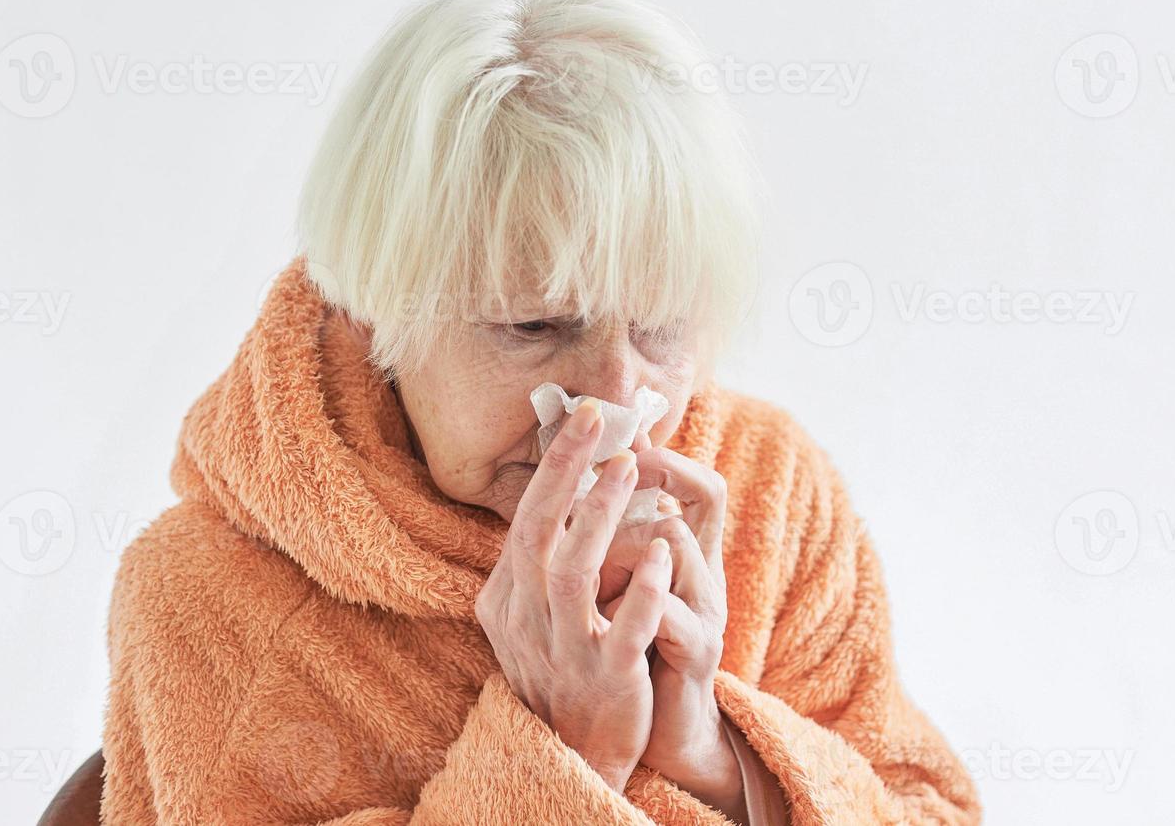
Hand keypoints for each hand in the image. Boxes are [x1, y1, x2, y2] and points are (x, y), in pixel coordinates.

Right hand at [474, 399, 673, 792]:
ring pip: (572, 571)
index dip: (555, 468)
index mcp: (509, 599)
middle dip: (565, 470)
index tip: (584, 418)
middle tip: (595, 418)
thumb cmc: (566, 670)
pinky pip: (621, 629)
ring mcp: (564, 650)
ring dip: (599, 516)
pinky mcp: (605, 680)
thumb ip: (543, 560)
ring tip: (628, 469)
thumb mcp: (538, 614)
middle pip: (538, 531)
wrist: (578, 756)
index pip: (527, 520)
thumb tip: (565, 488)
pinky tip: (665, 552)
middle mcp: (527, 619)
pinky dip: (641, 589)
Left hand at [599, 447, 745, 819]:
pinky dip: (645, 595)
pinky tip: (619, 580)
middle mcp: (703, 574)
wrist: (668, 737)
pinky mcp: (696, 656)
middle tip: (614, 449)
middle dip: (656, 465)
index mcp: (685, 556)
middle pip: (705, 495)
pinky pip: (671, 616)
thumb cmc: (638, 654)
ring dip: (631, 527)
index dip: (662, 452)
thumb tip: (568, 491)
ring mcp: (705, 613)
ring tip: (600, 508)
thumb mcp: (625, 592)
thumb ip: (608, 545)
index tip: (616, 433)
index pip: (701, 482)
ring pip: (678, 544)